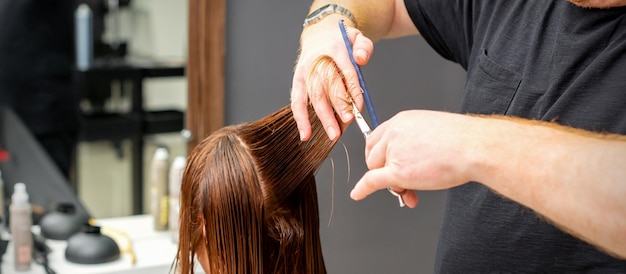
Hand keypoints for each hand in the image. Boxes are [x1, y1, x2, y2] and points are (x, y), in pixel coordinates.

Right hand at [291, 17, 373, 140]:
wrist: (319, 34)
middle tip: (348, 121)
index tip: (359, 106)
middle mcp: (317, 61)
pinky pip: (297, 102)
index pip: (345, 71)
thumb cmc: (340, 41)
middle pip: (328, 85)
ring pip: (315, 97)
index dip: (352, 90)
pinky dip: (301, 119)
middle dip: (338, 105)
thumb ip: (363, 47)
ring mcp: (306, 72)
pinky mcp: (297, 81)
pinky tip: (306, 134)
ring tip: (334, 134)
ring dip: (324, 117)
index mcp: (334, 48)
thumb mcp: (356, 37)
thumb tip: (361, 59)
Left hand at [350, 110, 479, 207]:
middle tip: (403, 181)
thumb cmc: (462, 141)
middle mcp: (394, 133)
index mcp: (402, 121)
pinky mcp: (398, 171)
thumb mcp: (432, 132)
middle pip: (374, 156)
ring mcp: (394, 151)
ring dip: (393, 183)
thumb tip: (410, 157)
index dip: (379, 155)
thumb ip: (414, 142)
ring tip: (415, 188)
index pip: (377, 139)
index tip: (382, 164)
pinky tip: (358, 194)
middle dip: (385, 171)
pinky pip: (372, 180)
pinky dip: (363, 189)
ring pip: (378, 171)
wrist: (473, 148)